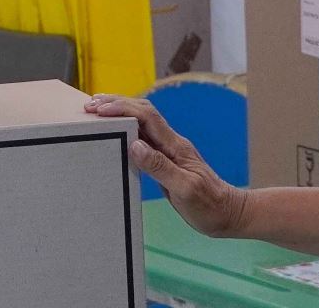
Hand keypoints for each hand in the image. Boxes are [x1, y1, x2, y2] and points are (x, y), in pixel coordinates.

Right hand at [86, 95, 246, 237]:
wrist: (228, 214)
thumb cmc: (209, 205)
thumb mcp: (185, 189)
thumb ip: (160, 167)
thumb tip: (135, 145)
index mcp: (175, 146)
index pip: (147, 117)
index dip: (122, 109)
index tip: (100, 109)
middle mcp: (171, 143)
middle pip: (142, 112)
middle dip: (116, 104)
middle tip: (90, 105)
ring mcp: (168, 150)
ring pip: (141, 123)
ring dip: (119, 113)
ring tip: (97, 112)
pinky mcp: (165, 161)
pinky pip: (143, 138)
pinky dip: (125, 130)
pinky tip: (116, 133)